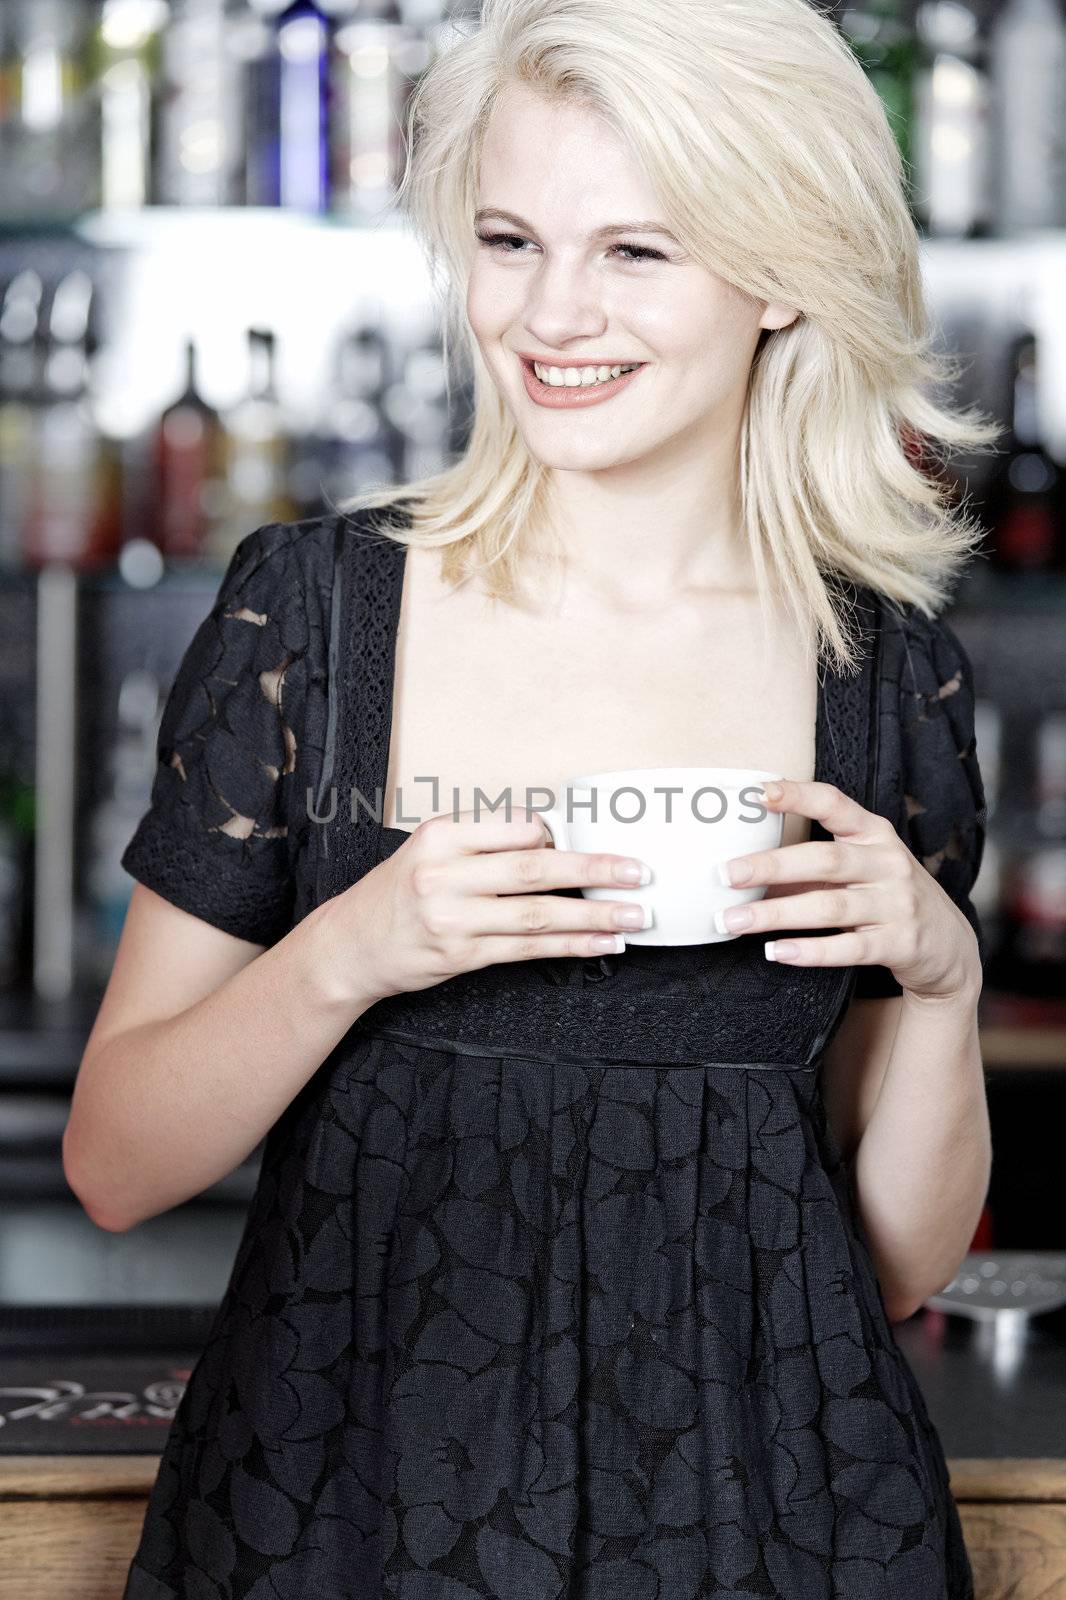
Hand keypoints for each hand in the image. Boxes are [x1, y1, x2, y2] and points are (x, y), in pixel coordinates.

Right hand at [322, 811, 652, 1005]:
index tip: (594, 838)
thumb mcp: (431, 849)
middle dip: (596, 870)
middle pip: (536, 869)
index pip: (516, 827)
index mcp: (442, 836)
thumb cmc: (401, 891)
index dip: (558, 835)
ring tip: (635, 914)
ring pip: (539, 915)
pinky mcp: (462, 955)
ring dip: (594, 915)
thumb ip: (484, 841)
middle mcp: (445, 875)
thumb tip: (553, 836)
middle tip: (640, 872)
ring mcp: (453, 919)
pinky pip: (529, 950)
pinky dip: (572, 946)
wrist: (352, 944)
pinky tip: (604, 943)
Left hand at [715, 778, 981, 1002]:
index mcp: (874, 834)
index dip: (800, 796)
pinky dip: (811, 951)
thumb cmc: (886, 898)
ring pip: (830, 906)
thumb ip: (809, 868)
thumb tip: (744, 873)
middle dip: (771, 866)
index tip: (761, 794)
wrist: (949, 947)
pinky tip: (777, 952)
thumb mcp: (857, 872)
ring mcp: (898, 903)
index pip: (836, 804)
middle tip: (725, 875)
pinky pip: (850, 947)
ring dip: (777, 914)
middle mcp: (888, 863)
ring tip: (734, 922)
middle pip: (825, 859)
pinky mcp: (901, 943)